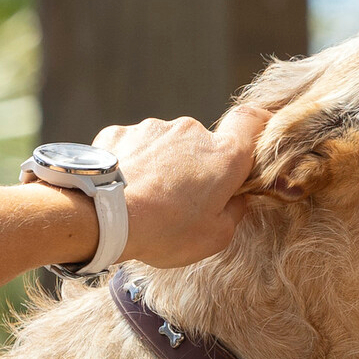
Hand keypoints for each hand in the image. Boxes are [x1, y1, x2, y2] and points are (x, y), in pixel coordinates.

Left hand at [96, 103, 268, 268]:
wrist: (101, 217)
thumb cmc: (164, 231)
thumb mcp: (215, 237)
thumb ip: (234, 212)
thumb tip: (237, 199)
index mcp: (224, 156)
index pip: (252, 121)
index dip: (256, 127)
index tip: (252, 142)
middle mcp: (192, 131)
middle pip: (204, 144)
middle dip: (198, 166)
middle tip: (183, 201)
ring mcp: (153, 128)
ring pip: (167, 145)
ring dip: (163, 165)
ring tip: (146, 200)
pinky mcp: (121, 132)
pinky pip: (135, 146)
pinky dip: (133, 164)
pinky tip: (123, 190)